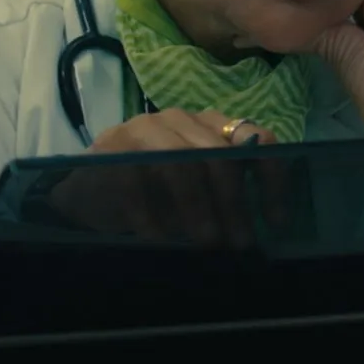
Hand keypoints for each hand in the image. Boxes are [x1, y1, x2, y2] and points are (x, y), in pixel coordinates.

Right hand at [46, 109, 288, 247]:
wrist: (88, 189)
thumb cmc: (153, 192)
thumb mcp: (197, 190)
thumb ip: (225, 196)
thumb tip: (263, 233)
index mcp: (211, 125)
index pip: (256, 139)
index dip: (272, 181)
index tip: (276, 223)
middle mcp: (181, 120)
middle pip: (220, 156)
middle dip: (234, 203)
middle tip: (241, 243)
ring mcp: (145, 129)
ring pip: (183, 166)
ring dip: (198, 209)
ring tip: (207, 243)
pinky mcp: (113, 148)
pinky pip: (139, 184)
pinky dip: (152, 217)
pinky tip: (161, 240)